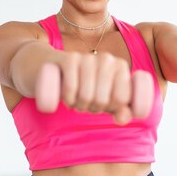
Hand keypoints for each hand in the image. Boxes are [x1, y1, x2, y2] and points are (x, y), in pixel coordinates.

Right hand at [35, 52, 152, 124]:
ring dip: (79, 105)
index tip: (104, 104)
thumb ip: (121, 110)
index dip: (112, 108)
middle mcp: (106, 58)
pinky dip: (68, 98)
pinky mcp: (68, 58)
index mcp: (120, 66)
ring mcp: (87, 57)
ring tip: (76, 101)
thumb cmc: (84, 85)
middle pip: (103, 99)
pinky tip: (67, 98)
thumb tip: (123, 118)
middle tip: (87, 104)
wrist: (53, 68)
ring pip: (87, 95)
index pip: (122, 99)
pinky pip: (71, 87)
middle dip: (93, 108)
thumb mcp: (105, 98)